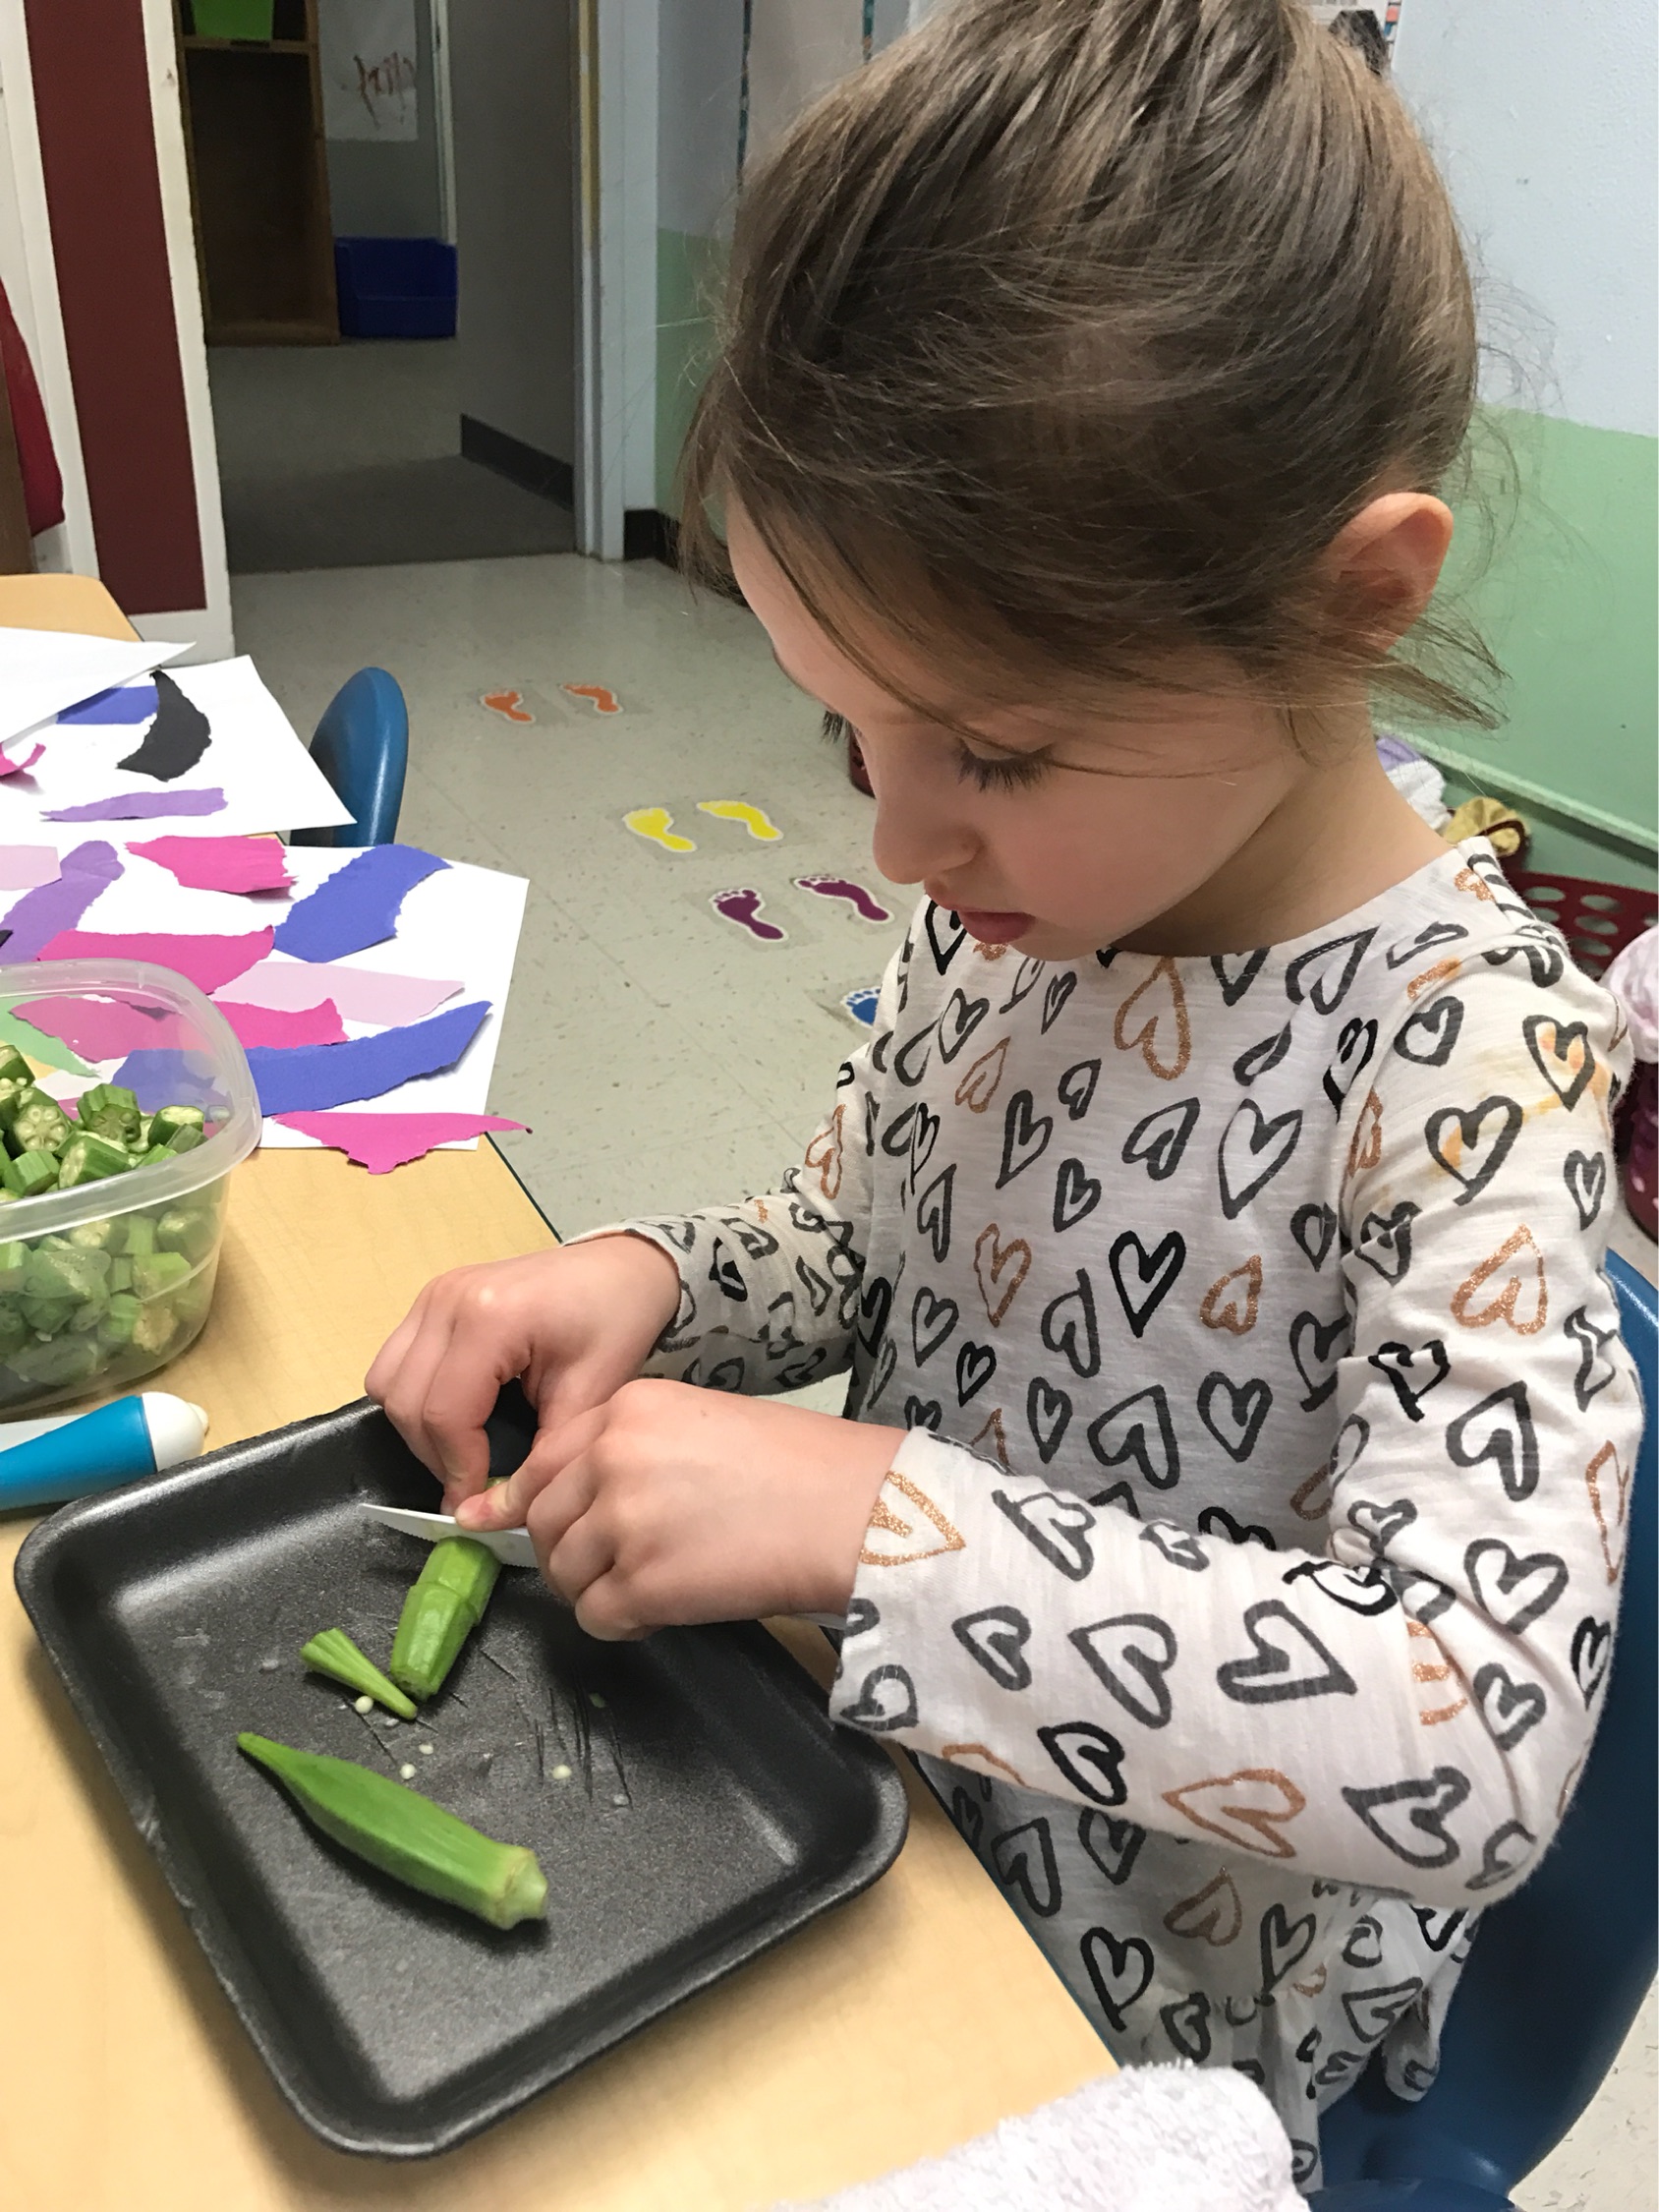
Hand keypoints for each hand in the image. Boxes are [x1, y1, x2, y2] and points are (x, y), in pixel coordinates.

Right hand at [366, 1235, 683, 1508]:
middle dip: (435, 1454)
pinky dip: (415, 1396)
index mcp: (489, 1318)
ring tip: (465, 1448)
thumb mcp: (590, 1397)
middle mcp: (447, 1299)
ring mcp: (433, 1294)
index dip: (456, 1468)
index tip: (478, 1502)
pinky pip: (395, 1361)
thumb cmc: (616, 1323)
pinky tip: (460, 1411)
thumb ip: (539, 1459)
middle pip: (405, 1402)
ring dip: (417, 1427)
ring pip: (386, 1382)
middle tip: (474, 1481)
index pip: (444, 1413)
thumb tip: (491, 1515)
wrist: (621, 1268)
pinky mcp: (430, 1297)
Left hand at [454, 1380, 901, 1638]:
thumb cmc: (797, 1464)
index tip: (517, 1522)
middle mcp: (611, 1458)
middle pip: (543, 1520)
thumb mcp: (702, 1422)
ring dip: (594, 1589)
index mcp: (626, 1410)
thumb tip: (581, 1498)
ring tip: (648, 1588)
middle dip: (566, 1551)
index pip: (542, 1461)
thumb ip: (632, 1449)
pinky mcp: (641, 1584)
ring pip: (562, 1573)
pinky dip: (621, 1623)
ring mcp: (622, 1522)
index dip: (528, 1500)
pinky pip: (594, 1617)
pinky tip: (662, 1612)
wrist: (851, 1508)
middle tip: (609, 1568)